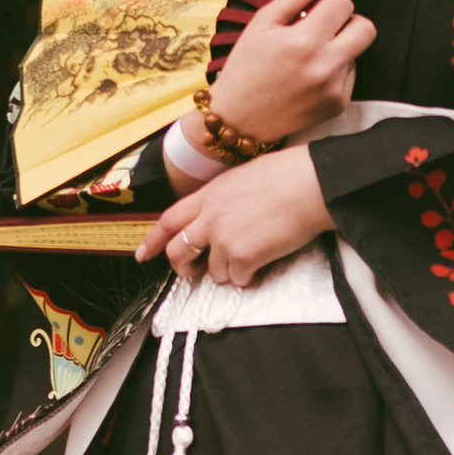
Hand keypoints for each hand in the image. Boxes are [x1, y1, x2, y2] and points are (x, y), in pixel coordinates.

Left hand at [137, 148, 334, 286]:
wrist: (310, 184)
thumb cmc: (287, 176)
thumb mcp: (241, 178)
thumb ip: (222, 199)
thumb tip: (218, 219)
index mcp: (209, 195)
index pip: (169, 220)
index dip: (154, 240)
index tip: (143, 254)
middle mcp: (209, 217)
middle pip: (178, 251)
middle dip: (182, 268)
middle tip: (191, 274)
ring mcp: (223, 238)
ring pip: (213, 271)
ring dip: (229, 272)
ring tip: (252, 257)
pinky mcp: (242, 256)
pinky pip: (238, 279)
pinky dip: (250, 276)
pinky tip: (263, 263)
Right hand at [202, 0, 375, 149]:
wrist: (237, 120)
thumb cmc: (245, 66)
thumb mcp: (262, 23)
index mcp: (304, 40)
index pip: (344, 4)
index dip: (330, 3)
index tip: (314, 13)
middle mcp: (325, 66)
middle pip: (367, 28)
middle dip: (349, 22)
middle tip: (324, 30)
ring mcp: (334, 89)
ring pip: (358, 52)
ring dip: (340, 49)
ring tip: (307, 59)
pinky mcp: (338, 106)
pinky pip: (350, 76)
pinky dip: (335, 72)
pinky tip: (308, 79)